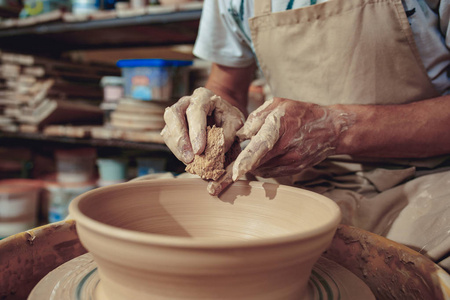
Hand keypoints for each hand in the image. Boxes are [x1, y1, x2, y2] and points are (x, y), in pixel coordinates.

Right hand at [161, 87, 244, 163]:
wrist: (222, 116)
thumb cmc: (228, 117)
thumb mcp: (235, 123)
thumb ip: (228, 134)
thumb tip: (216, 151)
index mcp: (203, 97)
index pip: (195, 111)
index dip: (196, 131)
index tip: (199, 150)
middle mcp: (186, 102)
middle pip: (173, 115)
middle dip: (180, 138)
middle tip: (189, 157)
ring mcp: (176, 114)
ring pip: (168, 129)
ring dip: (177, 148)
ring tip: (189, 161)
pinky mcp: (172, 127)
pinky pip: (169, 139)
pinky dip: (177, 151)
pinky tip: (188, 160)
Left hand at [208, 98, 353, 195]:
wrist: (331, 129)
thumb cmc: (301, 113)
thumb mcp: (277, 105)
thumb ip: (256, 118)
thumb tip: (239, 135)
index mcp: (279, 129)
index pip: (260, 147)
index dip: (247, 161)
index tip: (234, 174)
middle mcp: (285, 149)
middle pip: (255, 165)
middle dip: (233, 175)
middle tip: (213, 189)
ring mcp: (291, 163)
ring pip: (261, 170)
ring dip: (248, 168)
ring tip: (238, 164)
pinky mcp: (293, 171)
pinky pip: (270, 172)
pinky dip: (260, 168)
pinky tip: (260, 159)